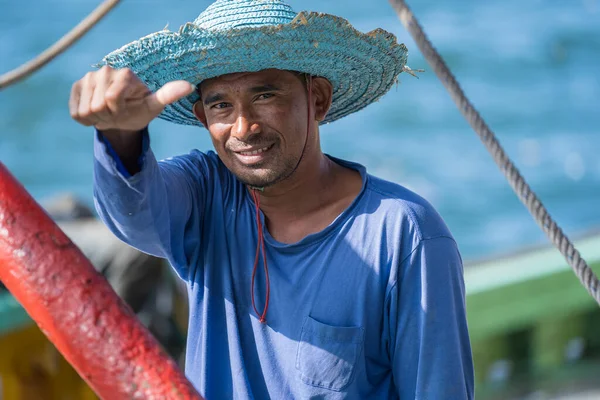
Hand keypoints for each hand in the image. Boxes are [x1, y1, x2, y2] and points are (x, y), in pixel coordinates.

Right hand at [69, 66, 194, 131]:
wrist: (122, 116)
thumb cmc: (140, 110)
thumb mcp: (154, 106)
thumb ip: (168, 95)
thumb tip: (189, 86)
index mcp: (125, 74)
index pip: (112, 99)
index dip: (119, 111)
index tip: (128, 108)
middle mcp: (105, 70)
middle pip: (98, 106)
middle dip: (109, 115)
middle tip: (117, 112)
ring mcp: (88, 78)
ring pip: (86, 110)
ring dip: (98, 118)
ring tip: (108, 112)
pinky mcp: (76, 87)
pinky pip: (76, 113)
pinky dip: (85, 119)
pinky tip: (95, 112)